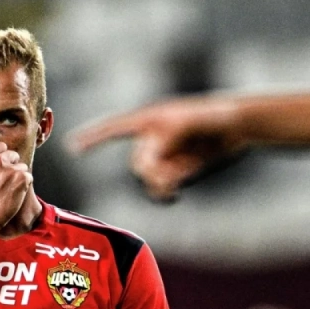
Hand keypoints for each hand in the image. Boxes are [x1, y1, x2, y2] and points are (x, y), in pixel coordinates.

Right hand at [0, 137, 32, 230]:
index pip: (1, 146)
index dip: (2, 158)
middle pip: (13, 155)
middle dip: (11, 166)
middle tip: (3, 182)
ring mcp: (10, 168)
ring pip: (22, 167)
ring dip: (18, 177)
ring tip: (8, 190)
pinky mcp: (22, 177)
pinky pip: (29, 177)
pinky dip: (24, 186)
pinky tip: (15, 194)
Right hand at [69, 96, 247, 200]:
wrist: (238, 126)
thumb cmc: (210, 116)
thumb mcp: (183, 124)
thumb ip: (161, 143)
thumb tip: (145, 163)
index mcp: (146, 120)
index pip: (112, 129)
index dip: (91, 138)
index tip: (71, 147)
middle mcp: (151, 140)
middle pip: (136, 163)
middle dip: (151, 170)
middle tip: (174, 172)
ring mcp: (164, 157)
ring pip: (148, 179)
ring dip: (160, 183)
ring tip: (181, 176)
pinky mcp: (177, 171)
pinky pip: (162, 188)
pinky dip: (166, 192)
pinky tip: (175, 192)